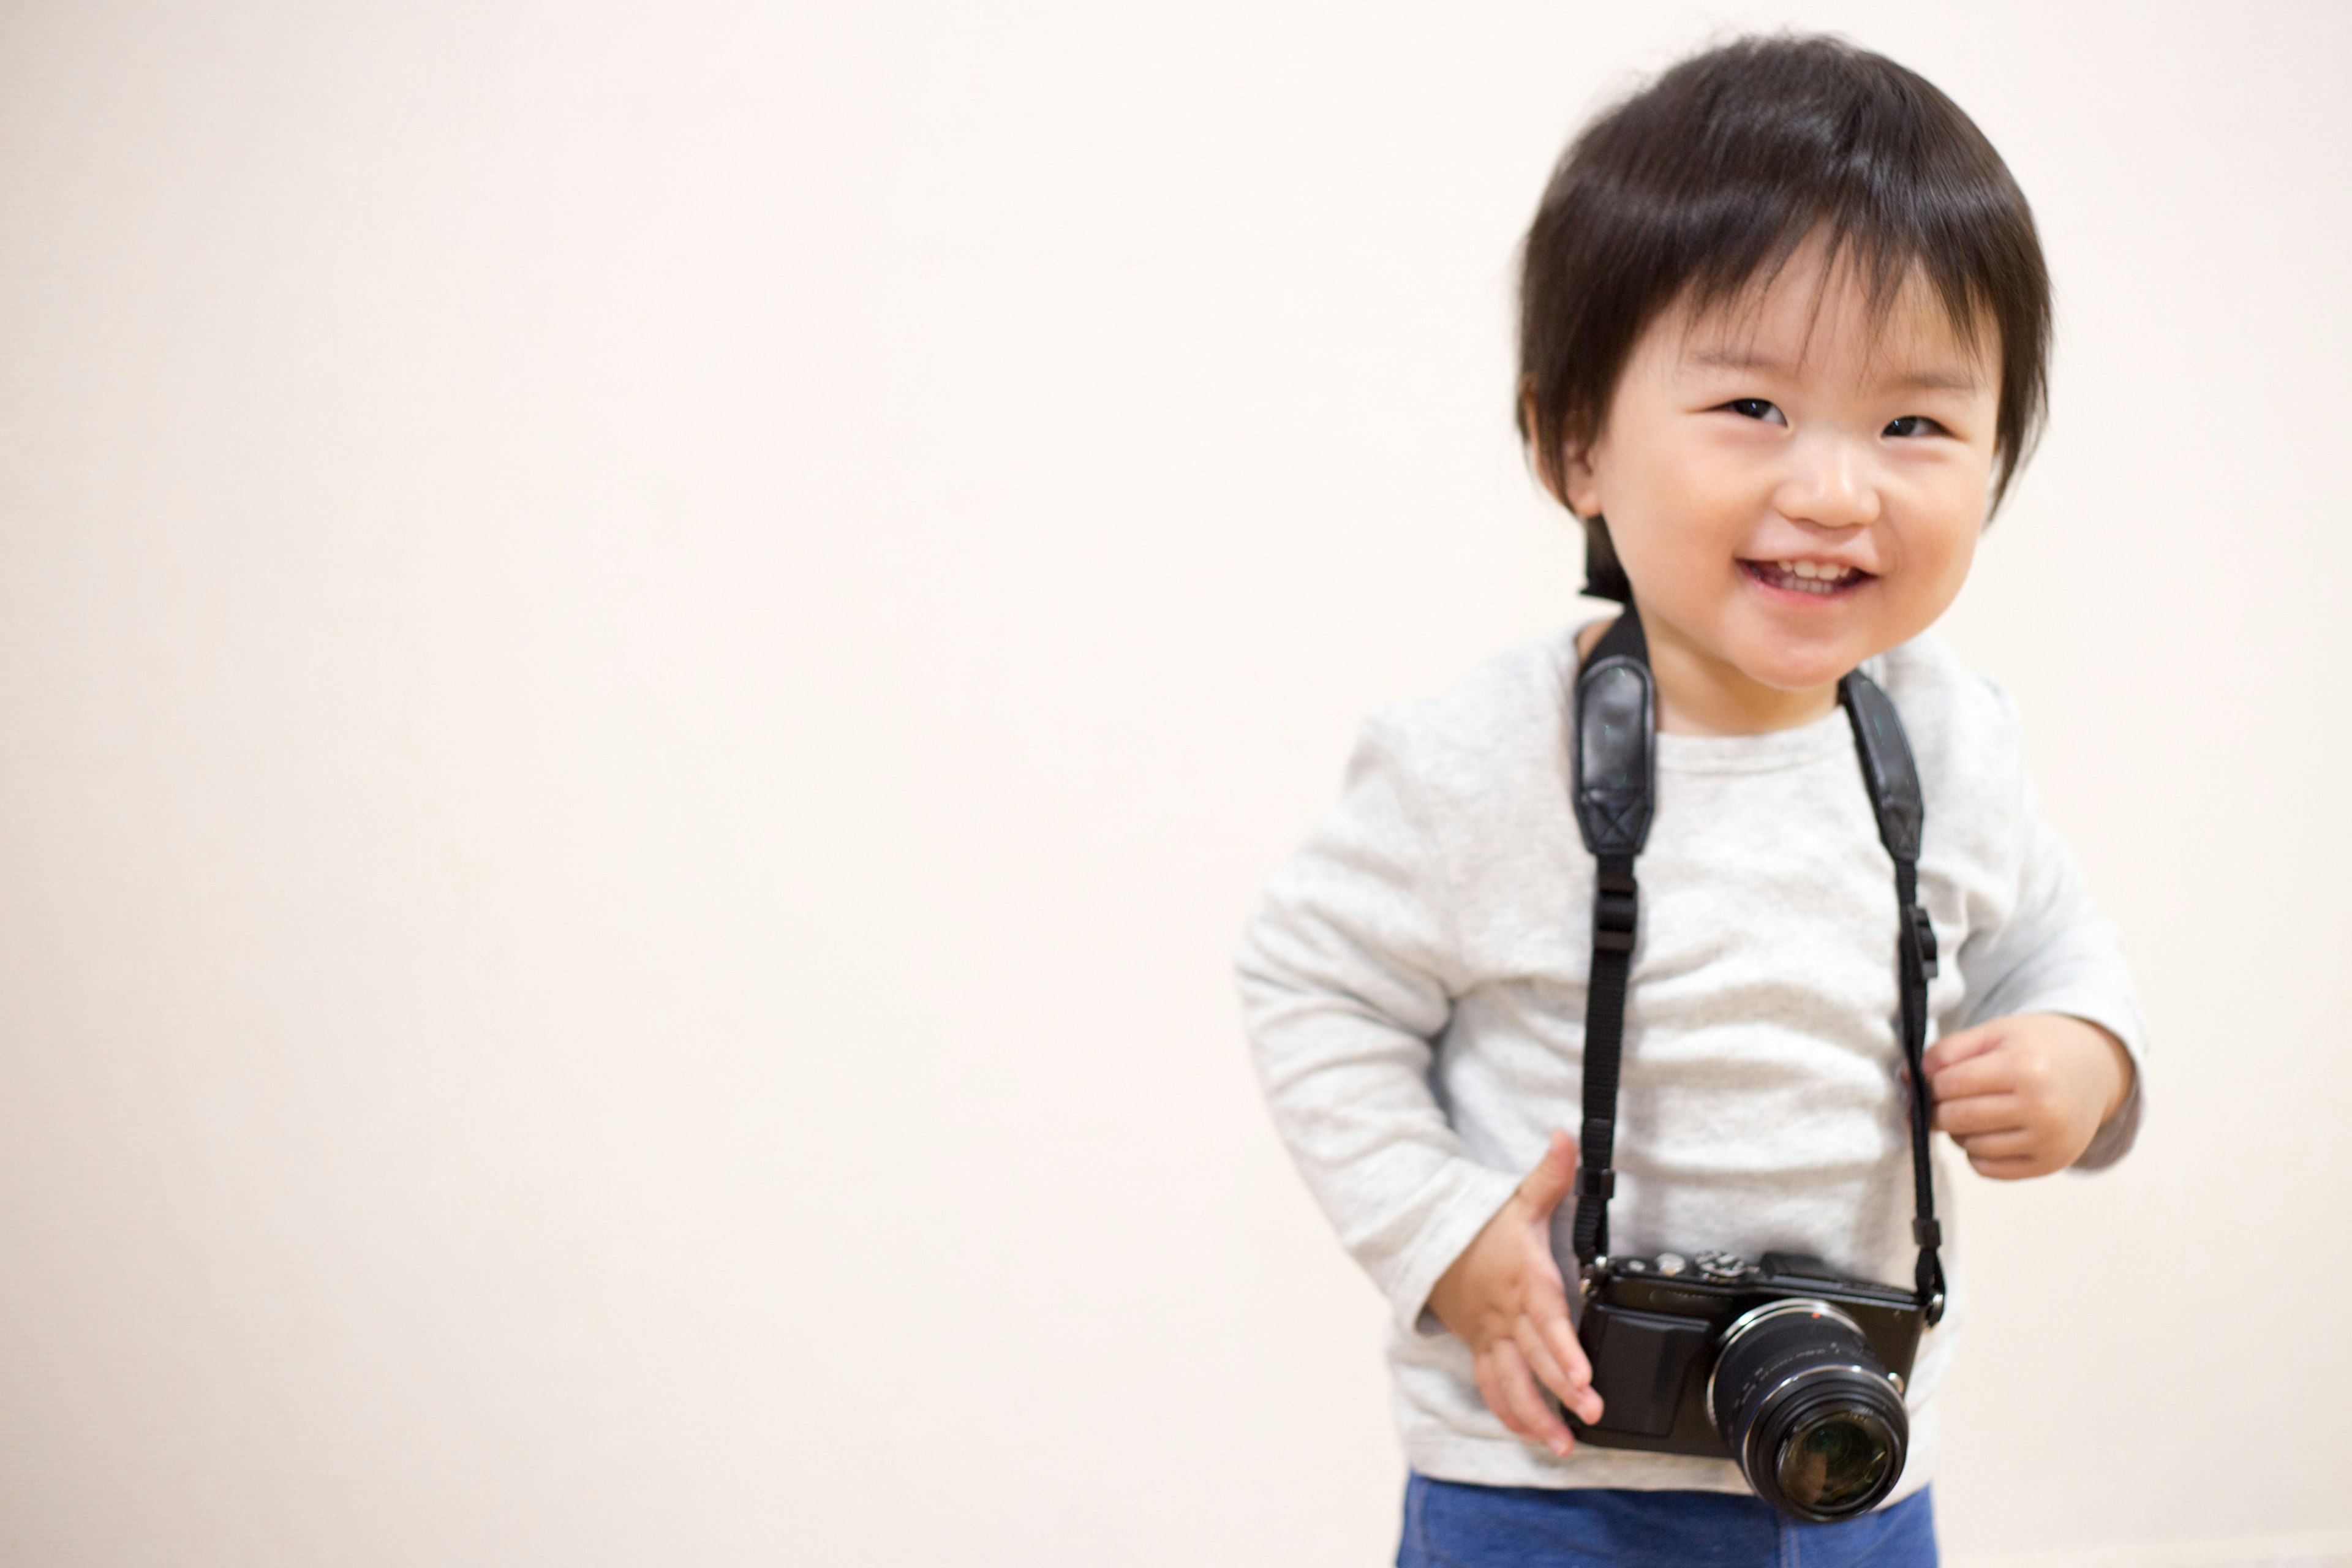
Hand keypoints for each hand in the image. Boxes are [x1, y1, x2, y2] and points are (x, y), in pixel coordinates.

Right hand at [1426, 1131, 1602, 1455]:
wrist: (1427, 1243)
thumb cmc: (1482, 1227)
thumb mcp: (1517, 1198)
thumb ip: (1550, 1173)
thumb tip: (1567, 1137)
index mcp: (1522, 1279)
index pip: (1545, 1317)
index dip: (1562, 1348)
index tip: (1582, 1375)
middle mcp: (1505, 1314)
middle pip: (1532, 1356)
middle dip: (1560, 1389)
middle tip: (1588, 1413)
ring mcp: (1490, 1337)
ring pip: (1509, 1383)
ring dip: (1535, 1416)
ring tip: (1562, 1445)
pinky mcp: (1481, 1351)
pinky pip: (1493, 1388)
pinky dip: (1512, 1415)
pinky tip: (1536, 1437)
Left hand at [1924, 1012, 2133, 1178]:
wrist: (2096, 1068)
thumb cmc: (2037, 1047)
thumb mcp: (1996, 1033)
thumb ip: (1948, 1051)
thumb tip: (1908, 1079)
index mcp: (2025, 1067)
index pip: (1950, 1084)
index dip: (1933, 1081)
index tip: (1936, 1077)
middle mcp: (2041, 1108)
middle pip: (1956, 1118)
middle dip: (1939, 1108)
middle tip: (1946, 1097)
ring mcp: (2049, 1141)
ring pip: (1969, 1146)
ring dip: (1959, 1131)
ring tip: (1975, 1110)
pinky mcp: (2050, 1164)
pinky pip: (1987, 1168)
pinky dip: (1977, 1152)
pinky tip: (1991, 1131)